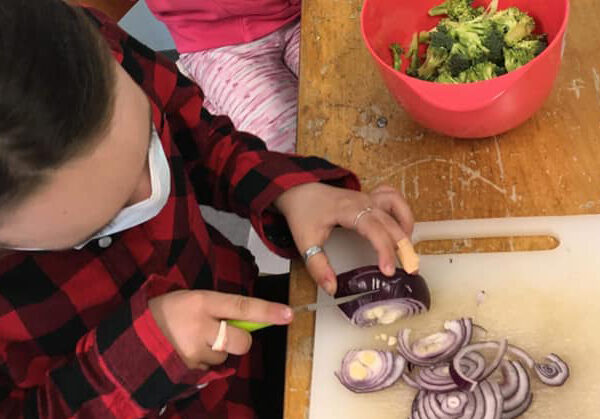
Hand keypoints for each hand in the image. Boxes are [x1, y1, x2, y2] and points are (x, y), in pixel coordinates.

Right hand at [149, 290, 292, 369]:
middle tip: (221, 331)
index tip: (289, 314)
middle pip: (241, 341)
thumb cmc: (167, 312)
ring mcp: (194, 353)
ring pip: (225, 356)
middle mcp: (200, 328)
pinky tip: (187, 352)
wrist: (131, 337)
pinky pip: (211, 368)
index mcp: (201, 302)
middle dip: (239, 339)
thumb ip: (220, 308)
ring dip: (217, 350)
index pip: (241, 306)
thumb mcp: (191, 299)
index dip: (267, 311)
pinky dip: (204, 362)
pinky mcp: (188, 372)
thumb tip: (250, 318)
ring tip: (193, 340)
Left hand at [274, 184, 413, 294]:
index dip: (384, 250)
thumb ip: (318, 266)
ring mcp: (368, 198)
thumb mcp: (305, 242)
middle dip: (403, 247)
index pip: (374, 229)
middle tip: (410, 270)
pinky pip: (393, 198)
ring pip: (397, 208)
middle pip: (390, 223)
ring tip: (408, 251)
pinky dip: (402, 212)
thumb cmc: (304, 213)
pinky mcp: (370, 198)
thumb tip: (332, 287)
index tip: (389, 270)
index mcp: (347, 210)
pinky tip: (402, 229)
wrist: (300, 191)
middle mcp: (363, 201)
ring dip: (406, 228)